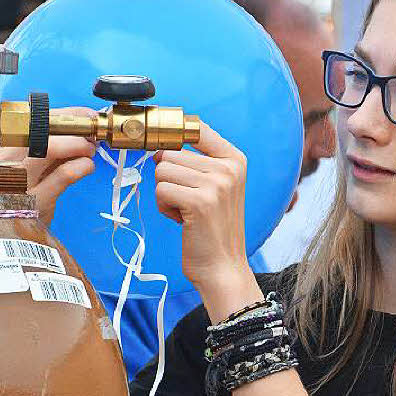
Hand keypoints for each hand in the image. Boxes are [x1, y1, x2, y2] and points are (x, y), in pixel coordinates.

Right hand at [0, 107, 96, 224]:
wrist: (5, 231)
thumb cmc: (19, 194)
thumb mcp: (22, 166)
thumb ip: (45, 147)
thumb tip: (80, 131)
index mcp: (0, 147)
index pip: (32, 118)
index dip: (62, 114)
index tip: (83, 115)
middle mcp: (3, 159)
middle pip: (39, 127)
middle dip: (72, 126)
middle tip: (90, 132)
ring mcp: (18, 180)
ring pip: (50, 147)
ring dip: (78, 145)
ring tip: (89, 151)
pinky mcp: (36, 200)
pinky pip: (64, 174)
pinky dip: (82, 166)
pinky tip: (86, 167)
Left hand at [153, 122, 258, 314]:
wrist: (223, 267)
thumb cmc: (213, 228)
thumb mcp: (217, 186)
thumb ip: (197, 161)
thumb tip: (160, 146)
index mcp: (235, 159)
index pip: (196, 128)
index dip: (172, 136)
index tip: (166, 149)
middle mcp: (229, 168)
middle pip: (171, 152)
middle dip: (169, 177)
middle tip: (187, 199)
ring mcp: (216, 184)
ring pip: (162, 170)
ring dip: (165, 193)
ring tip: (185, 210)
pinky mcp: (199, 202)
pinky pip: (160, 190)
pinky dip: (164, 207)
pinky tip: (181, 220)